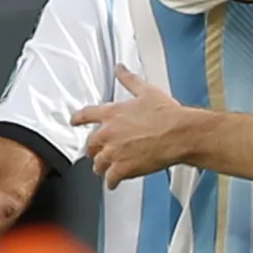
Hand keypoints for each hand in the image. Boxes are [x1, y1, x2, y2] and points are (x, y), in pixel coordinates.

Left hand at [75, 66, 192, 186]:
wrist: (178, 134)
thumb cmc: (166, 115)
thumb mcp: (146, 91)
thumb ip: (129, 80)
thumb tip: (120, 69)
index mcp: (112, 113)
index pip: (86, 115)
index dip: (78, 119)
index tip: (74, 121)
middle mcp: (108, 133)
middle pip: (90, 144)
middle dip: (93, 149)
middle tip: (97, 153)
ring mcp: (114, 152)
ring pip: (98, 164)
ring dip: (101, 167)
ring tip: (105, 170)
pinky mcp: (122, 169)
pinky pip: (110, 179)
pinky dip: (111, 182)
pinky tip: (114, 183)